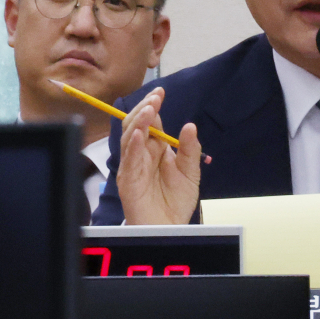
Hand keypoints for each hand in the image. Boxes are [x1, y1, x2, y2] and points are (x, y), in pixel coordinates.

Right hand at [118, 88, 201, 224]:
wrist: (170, 227)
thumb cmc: (176, 201)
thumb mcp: (191, 172)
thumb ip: (190, 150)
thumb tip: (190, 126)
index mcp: (156, 149)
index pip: (151, 122)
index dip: (153, 106)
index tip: (161, 92)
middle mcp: (142, 154)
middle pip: (137, 125)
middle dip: (145, 109)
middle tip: (155, 97)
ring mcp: (133, 165)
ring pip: (129, 138)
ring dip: (138, 122)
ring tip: (148, 109)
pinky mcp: (128, 179)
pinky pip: (129, 159)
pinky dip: (133, 145)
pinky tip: (139, 134)